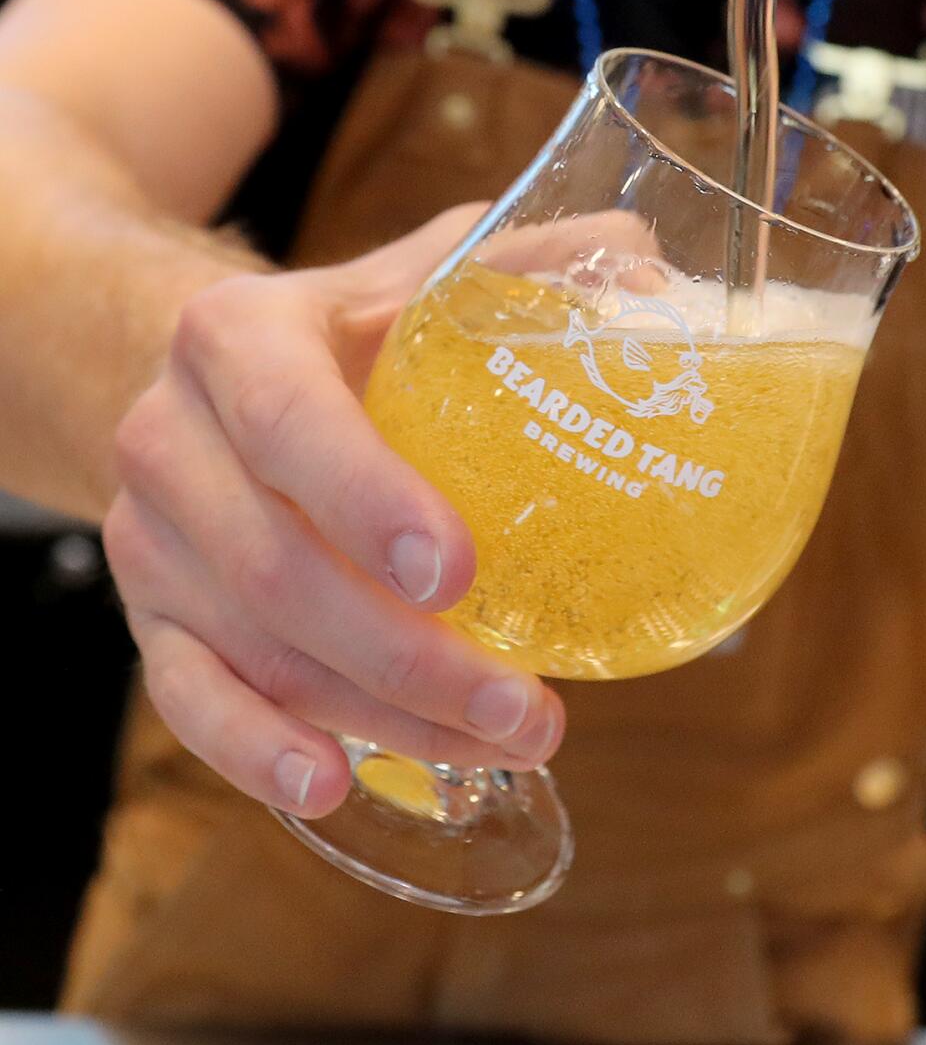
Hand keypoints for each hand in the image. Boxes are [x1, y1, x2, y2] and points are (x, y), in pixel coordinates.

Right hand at [103, 204, 565, 819]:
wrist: (226, 376)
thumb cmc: (358, 324)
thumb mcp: (435, 266)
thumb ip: (544, 262)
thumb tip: (656, 284)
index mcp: (238, 336)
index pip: (289, 421)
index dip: (367, 501)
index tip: (461, 575)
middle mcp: (172, 434)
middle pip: (276, 566)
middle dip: (406, 657)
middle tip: (527, 707)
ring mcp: (149, 535)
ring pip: (252, 649)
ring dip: (375, 717)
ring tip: (497, 746)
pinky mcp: (150, 613)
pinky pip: (189, 699)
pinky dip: (256, 752)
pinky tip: (332, 783)